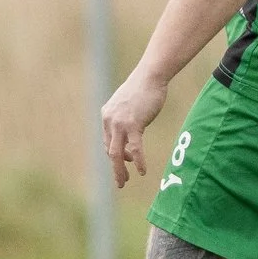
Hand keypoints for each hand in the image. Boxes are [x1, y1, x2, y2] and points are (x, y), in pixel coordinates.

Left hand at [100, 71, 170, 186]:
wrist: (150, 76)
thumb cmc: (143, 88)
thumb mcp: (128, 104)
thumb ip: (125, 118)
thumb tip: (130, 133)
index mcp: (107, 115)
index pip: (107, 142)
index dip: (116, 155)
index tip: (126, 161)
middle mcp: (109, 120)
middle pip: (109, 151)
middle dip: (115, 168)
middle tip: (121, 182)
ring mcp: (120, 123)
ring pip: (117, 154)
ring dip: (120, 170)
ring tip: (125, 181)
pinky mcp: (134, 124)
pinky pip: (134, 149)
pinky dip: (138, 161)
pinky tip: (142, 171)